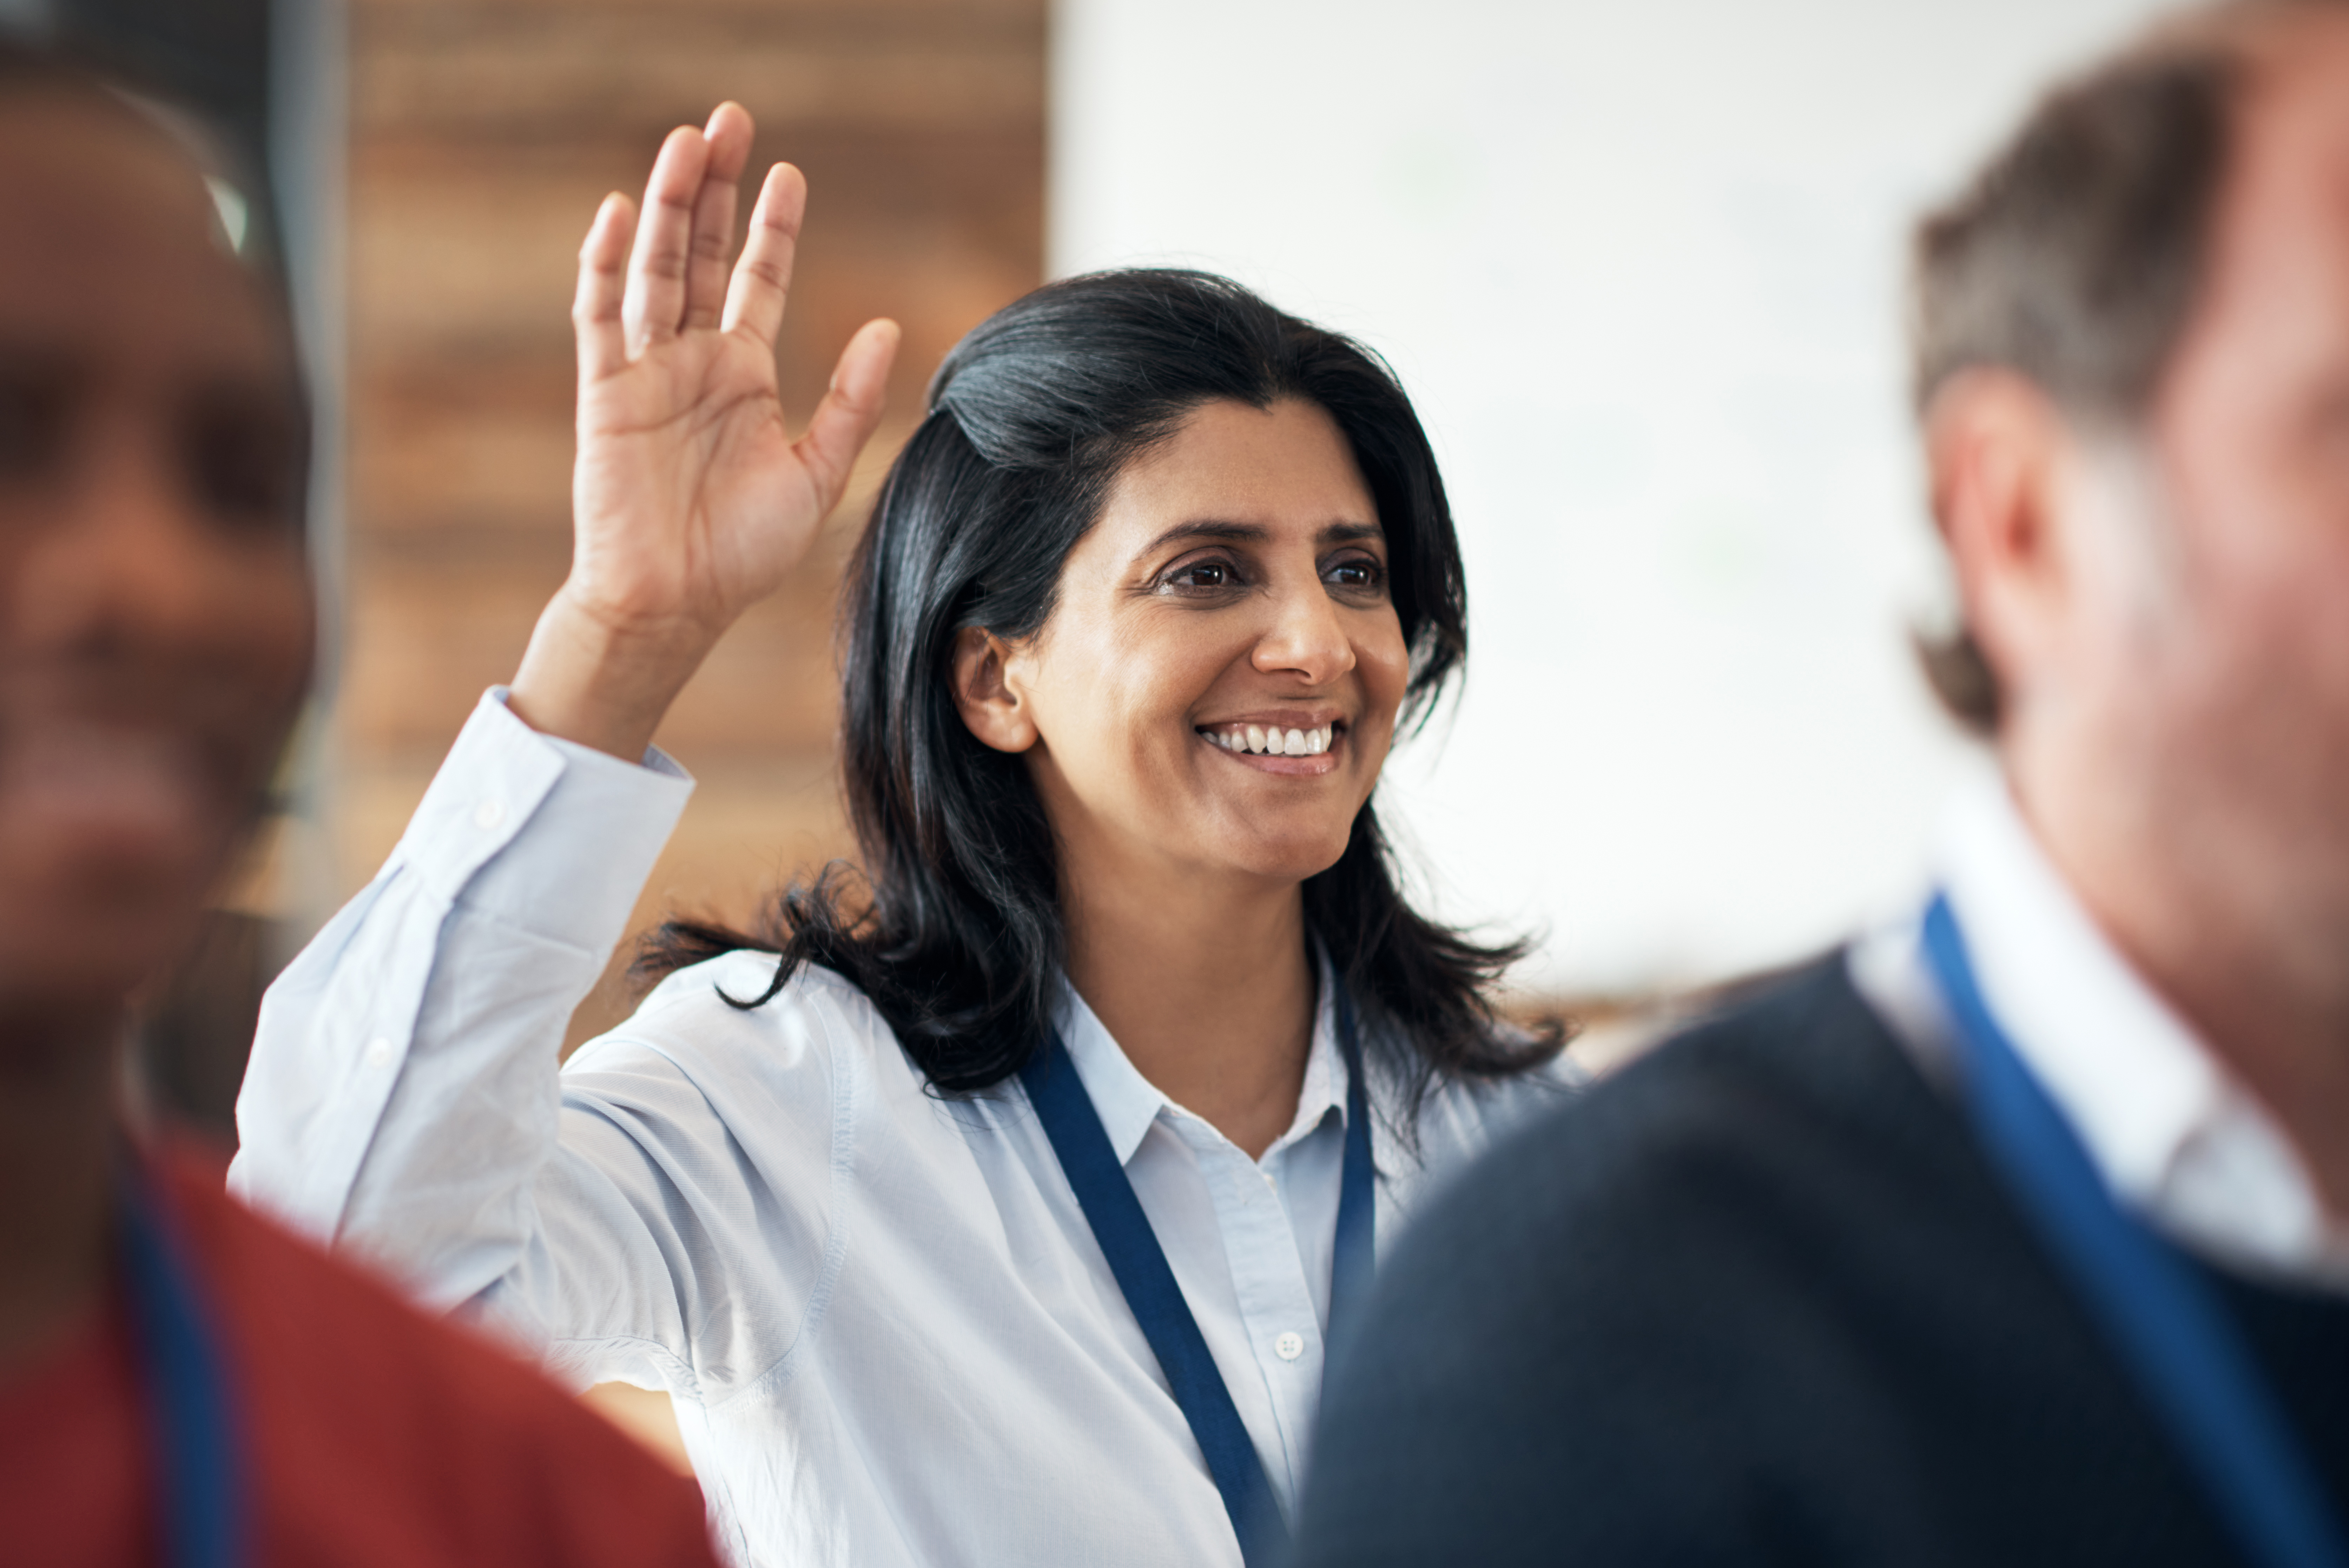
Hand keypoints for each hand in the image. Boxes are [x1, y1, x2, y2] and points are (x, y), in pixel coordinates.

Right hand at [510, 102, 899, 759]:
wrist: (677, 602)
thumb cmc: (744, 552)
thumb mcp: (818, 473)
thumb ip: (851, 401)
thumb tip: (884, 326)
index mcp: (744, 375)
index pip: (758, 280)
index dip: (772, 227)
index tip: (787, 173)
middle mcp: (695, 362)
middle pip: (704, 254)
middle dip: (717, 190)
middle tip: (729, 121)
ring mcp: (647, 372)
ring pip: (656, 269)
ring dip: (669, 206)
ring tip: (686, 144)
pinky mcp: (605, 392)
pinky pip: (601, 316)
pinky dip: (608, 265)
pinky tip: (623, 214)